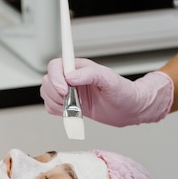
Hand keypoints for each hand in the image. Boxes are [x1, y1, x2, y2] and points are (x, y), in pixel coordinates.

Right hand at [40, 58, 173, 126]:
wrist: (130, 109)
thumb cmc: (124, 92)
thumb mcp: (110, 80)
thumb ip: (90, 74)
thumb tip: (70, 77)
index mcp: (79, 67)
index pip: (56, 66)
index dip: (55, 78)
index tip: (65, 90)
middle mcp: (72, 78)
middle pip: (47, 81)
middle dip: (55, 94)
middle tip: (71, 102)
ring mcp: (69, 92)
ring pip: (47, 95)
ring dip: (56, 104)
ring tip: (74, 108)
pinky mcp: (68, 105)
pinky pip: (51, 107)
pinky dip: (57, 112)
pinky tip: (71, 113)